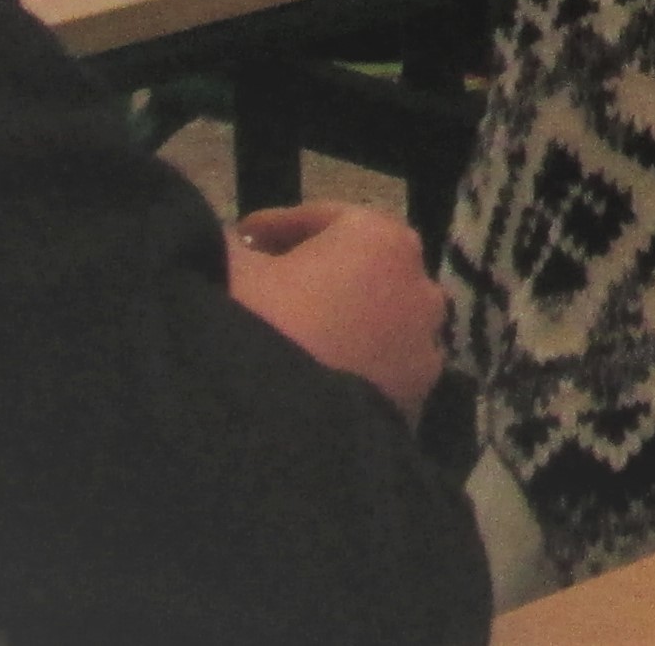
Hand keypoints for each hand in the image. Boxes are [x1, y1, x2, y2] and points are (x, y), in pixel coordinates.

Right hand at [224, 203, 446, 419]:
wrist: (276, 435)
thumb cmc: (258, 330)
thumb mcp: (230, 271)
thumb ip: (231, 245)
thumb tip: (228, 243)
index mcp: (382, 239)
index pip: (325, 219)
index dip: (276, 227)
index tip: (241, 239)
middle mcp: (420, 287)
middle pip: (359, 269)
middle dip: (315, 273)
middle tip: (266, 282)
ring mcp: (425, 347)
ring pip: (375, 322)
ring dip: (339, 322)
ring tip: (289, 336)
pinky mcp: (418, 399)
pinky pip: (379, 370)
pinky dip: (350, 366)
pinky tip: (310, 378)